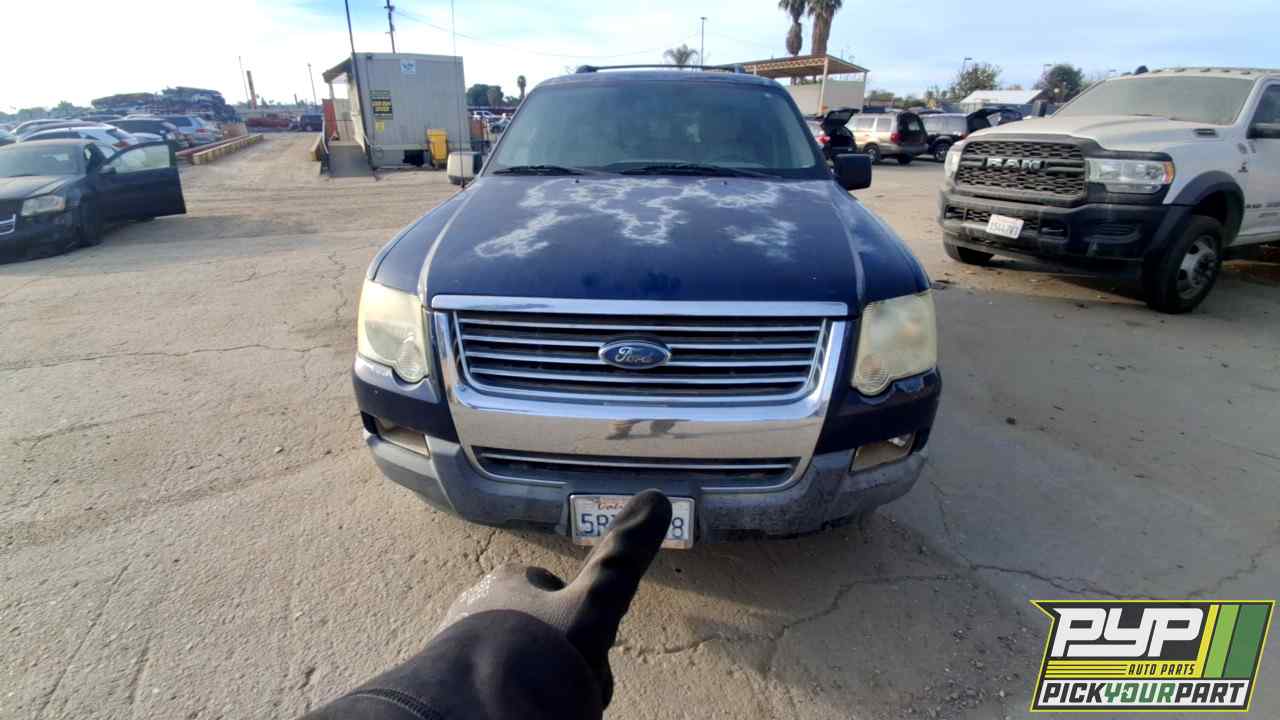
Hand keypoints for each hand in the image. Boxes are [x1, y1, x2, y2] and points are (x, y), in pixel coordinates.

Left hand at [439, 490, 672, 705]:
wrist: (477, 708)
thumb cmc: (538, 651)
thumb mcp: (594, 606)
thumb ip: (622, 560)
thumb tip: (658, 497)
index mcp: (508, 580)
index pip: (550, 589)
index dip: (575, 617)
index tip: (586, 645)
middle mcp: (474, 603)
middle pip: (531, 624)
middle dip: (551, 647)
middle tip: (567, 679)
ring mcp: (455, 642)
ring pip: (508, 654)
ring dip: (529, 670)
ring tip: (544, 696)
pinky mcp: (446, 678)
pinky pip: (486, 678)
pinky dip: (503, 688)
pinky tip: (520, 703)